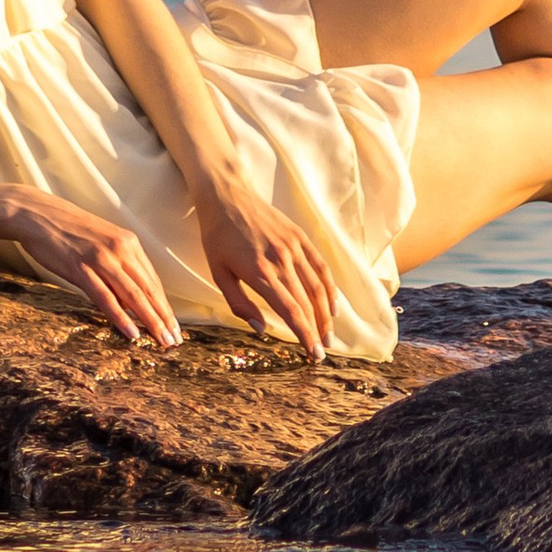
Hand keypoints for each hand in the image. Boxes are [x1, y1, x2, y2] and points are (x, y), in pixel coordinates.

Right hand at [0, 191, 182, 347]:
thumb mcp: (101, 244)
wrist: (37, 214)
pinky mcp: (81, 267)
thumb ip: (117, 267)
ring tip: (162, 342)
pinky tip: (132, 333)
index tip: (174, 326)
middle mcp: (120, 249)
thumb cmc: (68, 230)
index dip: (165, 305)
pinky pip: (105, 297)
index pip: (152, 280)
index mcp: (128, 243)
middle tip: (175, 341)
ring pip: (133, 295)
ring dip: (150, 321)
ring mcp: (101, 258)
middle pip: (148, 289)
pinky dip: (120, 317)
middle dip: (164, 317)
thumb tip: (128, 298)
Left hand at [192, 184, 338, 359]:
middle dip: (317, 332)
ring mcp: (294, 247)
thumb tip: (262, 329)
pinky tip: (333, 305)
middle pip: (308, 303)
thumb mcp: (218, 274)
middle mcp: (281, 261)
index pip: (291, 311)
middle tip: (321, 353)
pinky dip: (330, 287)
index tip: (312, 355)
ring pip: (318, 287)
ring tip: (329, 335)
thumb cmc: (218, 238)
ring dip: (327, 314)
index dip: (304, 336)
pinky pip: (321, 266)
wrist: (227, 196)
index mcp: (260, 273)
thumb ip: (239, 305)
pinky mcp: (300, 237)